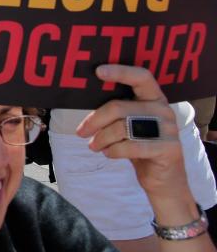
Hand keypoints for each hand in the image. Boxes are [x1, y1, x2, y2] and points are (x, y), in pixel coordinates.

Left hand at [76, 65, 185, 201]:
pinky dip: (113, 151)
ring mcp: (169, 129)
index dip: (120, 71)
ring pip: (121, 127)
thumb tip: (84, 97)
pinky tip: (109, 154)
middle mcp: (164, 110)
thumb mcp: (128, 126)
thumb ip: (117, 111)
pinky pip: (131, 146)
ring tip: (95, 146)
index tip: (98, 71)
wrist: (164, 180)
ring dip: (101, 139)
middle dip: (94, 121)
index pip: (141, 76)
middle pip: (118, 107)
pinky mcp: (169, 148)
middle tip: (81, 132)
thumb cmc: (139, 147)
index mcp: (154, 98)